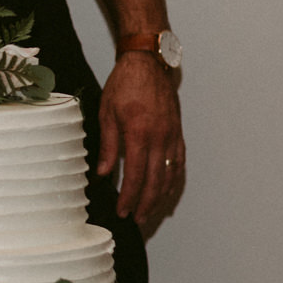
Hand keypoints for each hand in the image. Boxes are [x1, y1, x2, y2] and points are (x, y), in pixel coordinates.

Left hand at [97, 52, 184, 220]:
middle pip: (155, 181)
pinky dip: (174, 181)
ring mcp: (172, 136)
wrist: (148, 63)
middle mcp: (160, 137)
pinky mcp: (178, 133)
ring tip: (151, 212)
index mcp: (139, 133)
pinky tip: (167, 192)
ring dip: (161, 197)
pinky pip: (179, 163)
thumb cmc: (125, 84)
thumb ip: (107, 145)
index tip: (122, 210)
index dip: (129, 197)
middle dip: (146, 204)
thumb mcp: (107, 112)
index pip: (135, 175)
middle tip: (137, 220)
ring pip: (170, 175)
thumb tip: (102, 173)